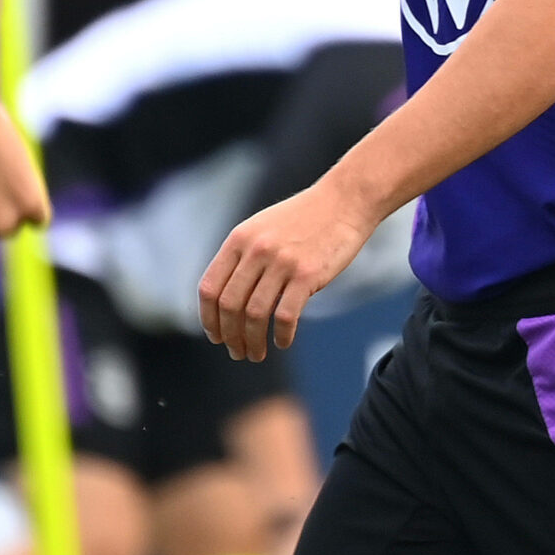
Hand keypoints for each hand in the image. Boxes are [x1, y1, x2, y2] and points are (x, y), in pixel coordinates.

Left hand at [198, 184, 377, 359]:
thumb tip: (227, 301)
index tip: (216, 337)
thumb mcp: (263, 228)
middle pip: (230, 306)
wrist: (346, 200)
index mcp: (239, 240)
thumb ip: (243, 257)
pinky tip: (283, 342)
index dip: (209, 320)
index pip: (210, 289)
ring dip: (252, 342)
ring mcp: (282, 261)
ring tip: (256, 354)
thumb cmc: (306, 219)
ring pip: (255, 315)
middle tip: (237, 352)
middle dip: (229, 336)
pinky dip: (281, 335)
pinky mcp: (307, 273)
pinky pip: (286, 315)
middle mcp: (256, 250)